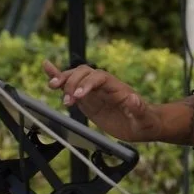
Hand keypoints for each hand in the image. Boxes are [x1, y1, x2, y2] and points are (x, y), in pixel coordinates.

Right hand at [42, 60, 164, 142]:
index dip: (87, 84)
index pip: (100, 78)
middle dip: (73, 83)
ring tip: (53, 87)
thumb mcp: (144, 118)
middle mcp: (104, 86)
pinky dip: (59, 77)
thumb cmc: (146, 121)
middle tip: (67, 100)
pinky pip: (71, 87)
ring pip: (76, 77)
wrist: (143, 124)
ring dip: (63, 79)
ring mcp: (94, 91)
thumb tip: (133, 99)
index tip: (78, 96)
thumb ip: (138, 109)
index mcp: (117, 88)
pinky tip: (47, 69)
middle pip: (85, 74)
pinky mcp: (87, 100)